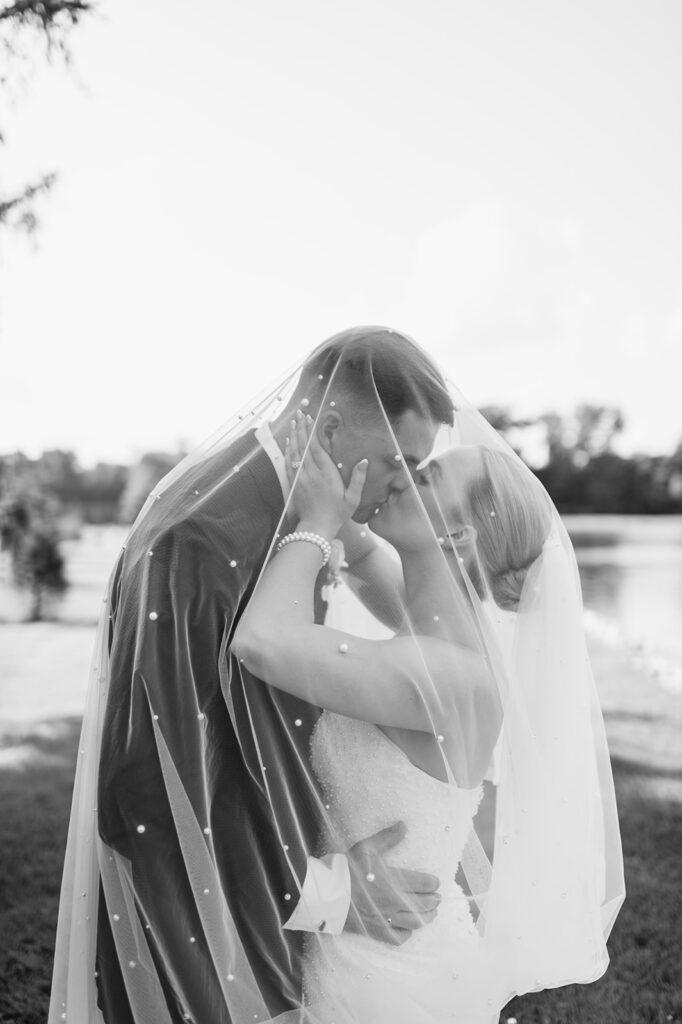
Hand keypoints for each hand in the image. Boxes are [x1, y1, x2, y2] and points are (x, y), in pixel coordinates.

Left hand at [285, 410, 367, 535]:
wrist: (316, 529)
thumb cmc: (337, 514)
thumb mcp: (353, 499)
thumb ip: (358, 479)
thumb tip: (365, 461)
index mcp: (327, 474)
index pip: (317, 448)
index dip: (313, 432)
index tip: (311, 418)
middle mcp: (312, 473)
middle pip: (304, 446)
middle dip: (301, 428)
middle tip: (300, 413)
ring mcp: (300, 478)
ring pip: (295, 452)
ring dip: (294, 435)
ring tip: (293, 421)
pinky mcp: (293, 484)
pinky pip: (289, 463)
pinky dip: (288, 451)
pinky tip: (288, 441)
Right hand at [344, 822, 441, 946]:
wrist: (326, 894)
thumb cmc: (346, 869)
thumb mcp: (366, 848)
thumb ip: (387, 838)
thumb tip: (404, 825)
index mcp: (393, 881)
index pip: (423, 884)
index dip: (433, 883)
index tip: (436, 882)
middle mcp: (393, 902)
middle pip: (423, 904)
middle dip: (434, 901)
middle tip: (438, 898)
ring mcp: (386, 919)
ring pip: (415, 923)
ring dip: (427, 918)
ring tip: (431, 913)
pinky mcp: (376, 931)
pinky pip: (398, 938)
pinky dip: (407, 934)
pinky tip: (409, 929)